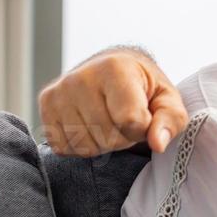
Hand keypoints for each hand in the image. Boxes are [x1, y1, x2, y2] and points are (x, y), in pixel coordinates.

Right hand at [38, 48, 187, 156]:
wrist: (110, 68)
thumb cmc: (143, 87)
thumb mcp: (167, 99)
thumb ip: (170, 120)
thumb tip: (158, 144)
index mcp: (115, 68)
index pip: (130, 121)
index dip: (142, 129)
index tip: (144, 117)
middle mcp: (81, 77)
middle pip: (107, 137)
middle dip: (122, 138)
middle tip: (125, 121)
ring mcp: (59, 91)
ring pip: (85, 146)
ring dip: (102, 145)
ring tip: (108, 123)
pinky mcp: (45, 105)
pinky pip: (64, 148)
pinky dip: (81, 146)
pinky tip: (89, 127)